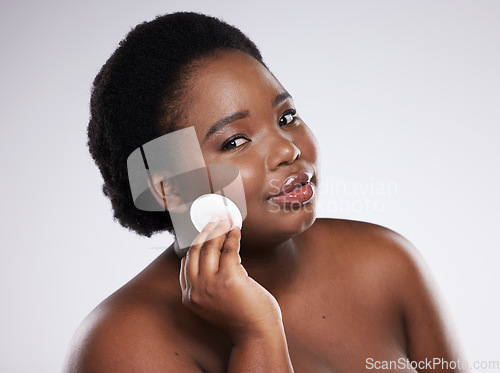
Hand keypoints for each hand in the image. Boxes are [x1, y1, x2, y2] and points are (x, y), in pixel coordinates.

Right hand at [179, 217, 281, 343]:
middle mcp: (195, 290)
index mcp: (189, 297)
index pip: (186, 263)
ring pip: (210, 247)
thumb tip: (214, 256)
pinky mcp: (228, 278)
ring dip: (218, 229)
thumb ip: (208, 284)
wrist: (255, 335)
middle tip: (214, 219)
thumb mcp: (214, 303)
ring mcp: (210, 284)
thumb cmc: (240, 318)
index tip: (203, 230)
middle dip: (205, 231)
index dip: (195, 243)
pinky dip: (232, 236)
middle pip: (195, 251)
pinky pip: (228, 249)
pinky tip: (236, 229)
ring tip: (225, 219)